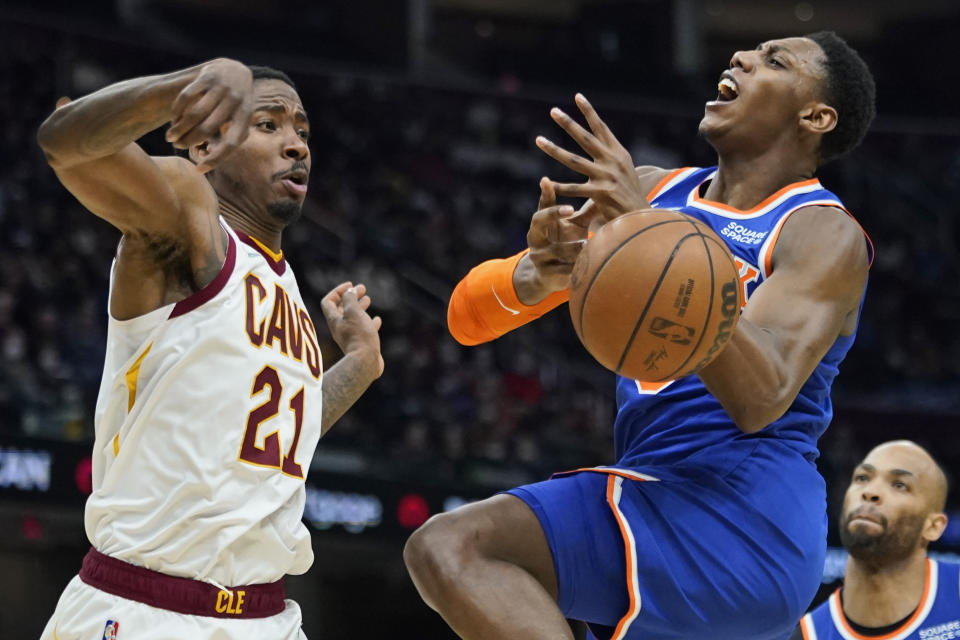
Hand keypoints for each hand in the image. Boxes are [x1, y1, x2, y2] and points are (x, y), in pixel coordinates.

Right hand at [165, 58, 253, 172]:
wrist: (235, 69)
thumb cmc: (237, 103)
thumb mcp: (242, 118)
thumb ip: (234, 136)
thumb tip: (215, 160)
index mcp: (245, 117)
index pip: (231, 144)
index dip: (216, 159)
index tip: (199, 170)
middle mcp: (235, 101)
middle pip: (206, 129)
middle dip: (188, 141)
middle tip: (177, 146)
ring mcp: (221, 88)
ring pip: (194, 114)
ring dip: (179, 128)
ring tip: (170, 137)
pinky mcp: (206, 76)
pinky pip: (186, 97)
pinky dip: (177, 111)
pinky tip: (173, 119)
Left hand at [321, 282, 383, 378]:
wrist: (365, 362)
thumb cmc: (359, 336)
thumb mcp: (353, 312)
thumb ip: (350, 299)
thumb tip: (350, 292)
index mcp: (334, 320)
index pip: (329, 301)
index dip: (338, 291)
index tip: (350, 286)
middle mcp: (340, 328)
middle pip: (341, 309)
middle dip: (351, 297)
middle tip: (362, 289)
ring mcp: (350, 337)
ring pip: (353, 319)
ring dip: (360, 307)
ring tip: (368, 299)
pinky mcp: (361, 345)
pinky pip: (364, 330)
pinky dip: (369, 322)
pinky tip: (377, 320)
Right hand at [514, 178, 588, 304]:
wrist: (550, 277)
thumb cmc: (567, 244)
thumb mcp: (576, 227)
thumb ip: (588, 212)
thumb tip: (606, 191)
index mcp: (542, 223)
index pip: (543, 204)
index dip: (545, 193)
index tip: (548, 181)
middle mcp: (535, 236)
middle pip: (538, 220)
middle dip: (553, 213)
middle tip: (571, 209)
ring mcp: (538, 255)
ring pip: (555, 249)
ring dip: (572, 247)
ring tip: (586, 244)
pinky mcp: (544, 273)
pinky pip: (561, 269)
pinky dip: (574, 267)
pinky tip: (584, 265)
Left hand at [535, 93, 648, 221]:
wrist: (641, 216)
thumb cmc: (631, 195)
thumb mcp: (625, 169)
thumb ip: (611, 156)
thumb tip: (600, 141)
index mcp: (619, 153)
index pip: (601, 128)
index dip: (589, 112)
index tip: (578, 97)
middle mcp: (613, 161)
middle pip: (585, 138)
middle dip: (568, 123)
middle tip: (553, 111)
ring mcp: (606, 176)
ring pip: (573, 160)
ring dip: (554, 149)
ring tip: (539, 140)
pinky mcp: (600, 193)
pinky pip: (574, 189)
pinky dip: (559, 186)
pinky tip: (546, 182)